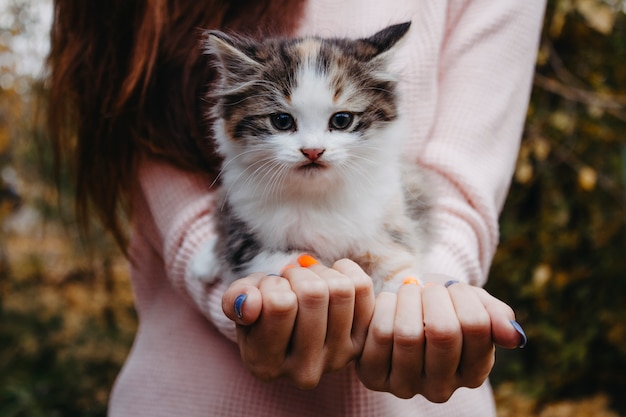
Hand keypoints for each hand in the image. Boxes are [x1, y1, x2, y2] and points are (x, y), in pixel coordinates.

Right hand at [222, 258, 375, 388]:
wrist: (291, 318)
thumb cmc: (261, 307)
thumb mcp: (239, 302)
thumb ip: (235, 301)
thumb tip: (248, 304)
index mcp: (266, 365)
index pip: (280, 305)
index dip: (273, 284)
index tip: (268, 290)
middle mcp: (304, 371)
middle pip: (314, 294)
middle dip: (298, 275)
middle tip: (289, 281)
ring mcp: (338, 358)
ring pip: (341, 290)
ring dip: (320, 273)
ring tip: (307, 280)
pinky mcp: (362, 341)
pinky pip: (362, 288)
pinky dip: (344, 270)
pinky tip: (329, 277)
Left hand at [356, 279, 524, 401]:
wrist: (402, 306)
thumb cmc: (442, 304)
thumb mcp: (473, 304)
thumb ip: (496, 317)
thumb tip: (515, 337)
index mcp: (473, 373)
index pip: (476, 326)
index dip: (462, 296)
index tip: (453, 288)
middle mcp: (441, 389)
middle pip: (443, 332)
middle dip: (435, 296)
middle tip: (429, 287)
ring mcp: (406, 386)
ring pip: (408, 334)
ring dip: (408, 299)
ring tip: (409, 293)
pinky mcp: (374, 377)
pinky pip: (379, 334)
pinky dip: (385, 306)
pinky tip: (389, 304)